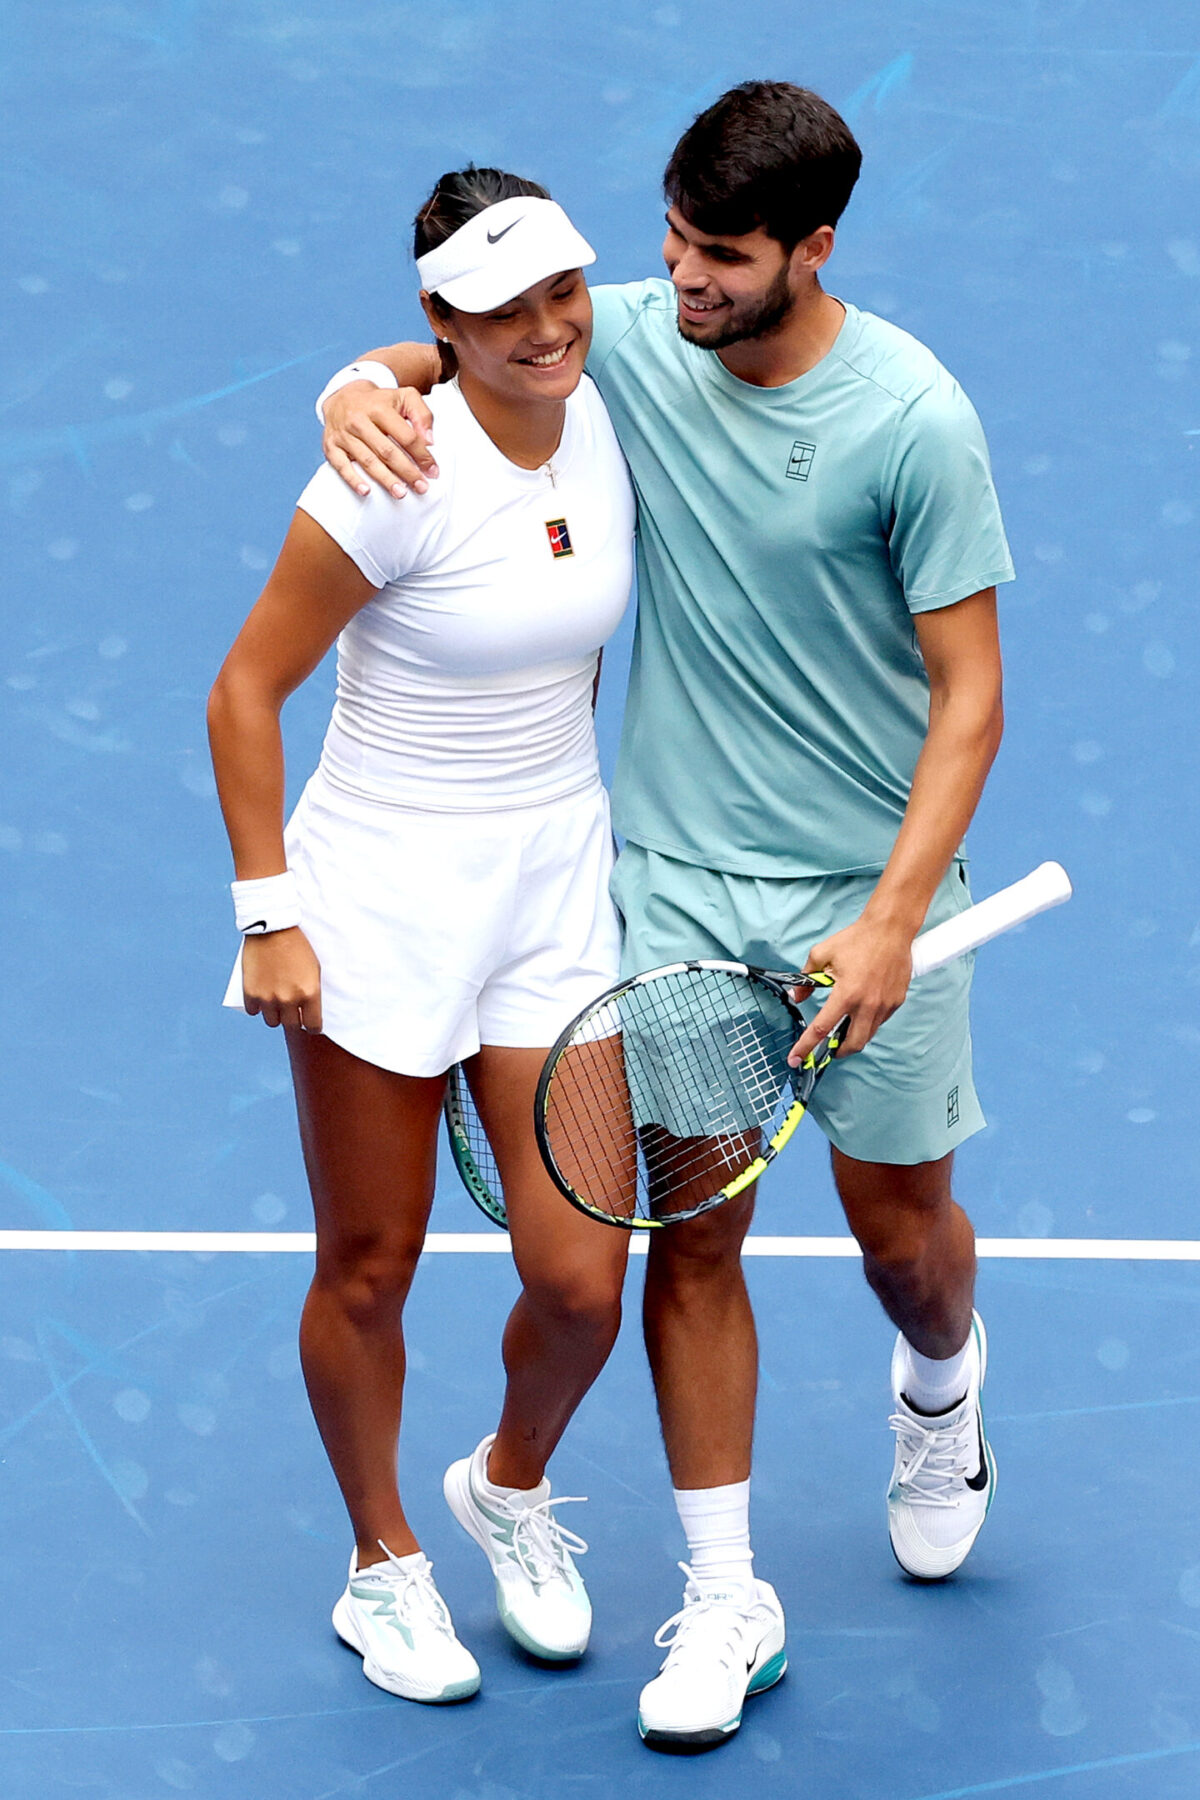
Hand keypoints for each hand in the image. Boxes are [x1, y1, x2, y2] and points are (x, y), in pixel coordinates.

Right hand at [242, 927, 322, 1031]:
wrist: (273, 928)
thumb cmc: (298, 947)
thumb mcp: (314, 969)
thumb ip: (311, 993)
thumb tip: (307, 1013)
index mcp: (309, 993)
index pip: (313, 1025)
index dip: (313, 1026)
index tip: (311, 1024)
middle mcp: (289, 999)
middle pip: (292, 1026)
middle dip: (294, 1020)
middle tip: (293, 1012)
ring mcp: (268, 998)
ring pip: (272, 1021)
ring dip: (275, 1014)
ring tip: (276, 1003)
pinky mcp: (251, 993)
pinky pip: (254, 1011)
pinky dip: (257, 1006)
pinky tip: (261, 997)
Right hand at [323, 384, 437, 498]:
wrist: (342, 396)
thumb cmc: (378, 402)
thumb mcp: (404, 397)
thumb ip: (422, 415)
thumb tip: (429, 441)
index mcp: (379, 408)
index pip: (406, 436)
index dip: (422, 455)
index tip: (432, 471)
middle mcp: (359, 420)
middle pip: (387, 451)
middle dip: (407, 472)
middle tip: (421, 487)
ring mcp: (343, 434)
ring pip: (368, 461)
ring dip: (386, 480)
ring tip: (401, 493)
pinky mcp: (331, 446)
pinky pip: (341, 466)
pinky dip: (353, 479)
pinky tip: (366, 491)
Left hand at [786, 916, 913, 1064]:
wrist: (890, 930)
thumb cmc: (857, 939)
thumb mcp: (822, 953)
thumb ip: (806, 978)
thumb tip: (797, 996)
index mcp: (846, 994)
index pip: (821, 1029)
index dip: (805, 1047)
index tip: (795, 1059)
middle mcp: (867, 1004)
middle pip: (852, 1044)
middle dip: (838, 1052)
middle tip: (829, 1049)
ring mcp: (885, 1005)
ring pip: (868, 1035)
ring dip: (854, 1038)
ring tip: (845, 1030)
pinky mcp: (896, 1002)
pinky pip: (880, 1021)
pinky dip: (869, 1022)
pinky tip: (863, 1011)